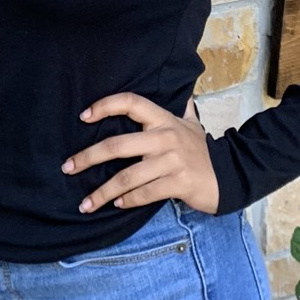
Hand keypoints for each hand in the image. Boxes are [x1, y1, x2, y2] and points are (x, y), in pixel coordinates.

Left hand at [63, 94, 219, 215]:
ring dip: (102, 192)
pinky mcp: (178, 183)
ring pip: (127, 177)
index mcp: (164, 120)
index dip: (105, 106)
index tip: (83, 117)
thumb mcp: (193, 126)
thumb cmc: (203, 152)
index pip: (131, 103)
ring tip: (86, 203)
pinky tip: (117, 204)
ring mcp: (172, 161)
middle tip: (68, 167)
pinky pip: (145, 193)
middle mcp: (166, 138)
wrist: (230, 175)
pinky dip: (128, 201)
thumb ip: (183, 110)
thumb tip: (183, 95)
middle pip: (117, 145)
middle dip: (87, 157)